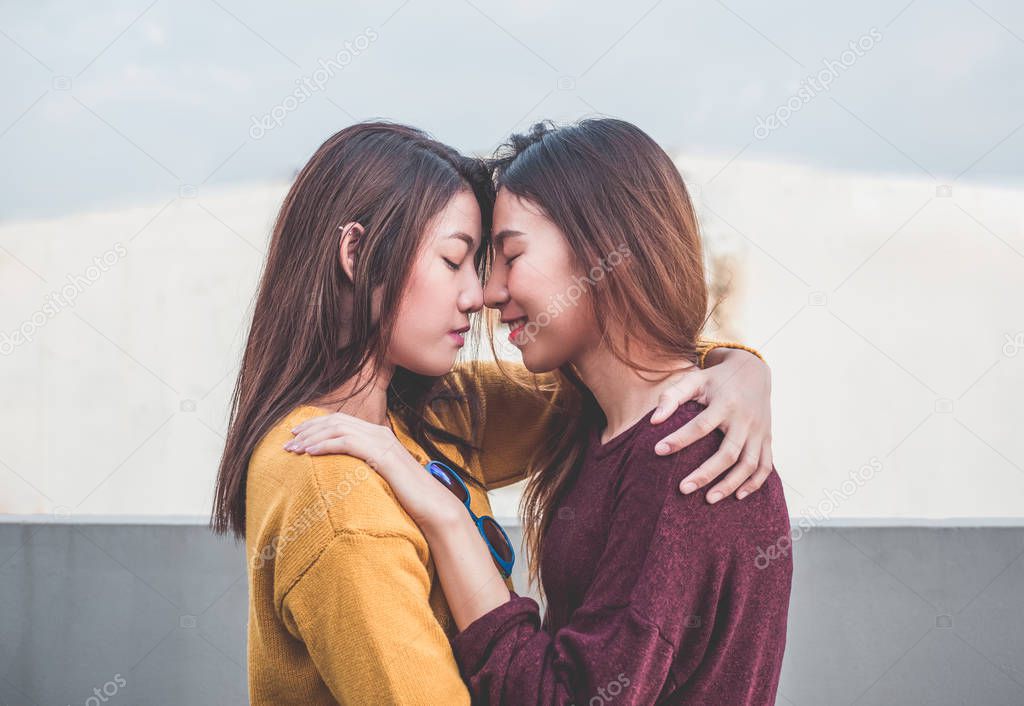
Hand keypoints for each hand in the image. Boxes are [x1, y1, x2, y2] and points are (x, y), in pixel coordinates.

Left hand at [286, 413, 464, 528]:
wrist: (433, 506)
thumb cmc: (408, 497)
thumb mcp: (382, 477)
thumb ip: (366, 468)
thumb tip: (345, 473)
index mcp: (379, 435)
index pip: (342, 421)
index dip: (316, 425)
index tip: (296, 435)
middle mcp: (380, 433)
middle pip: (336, 420)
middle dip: (309, 429)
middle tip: (287, 440)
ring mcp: (382, 441)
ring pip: (338, 428)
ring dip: (312, 437)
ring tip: (293, 448)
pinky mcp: (381, 454)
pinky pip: (346, 442)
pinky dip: (325, 444)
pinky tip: (309, 452)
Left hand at [648, 348, 773, 502]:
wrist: (753, 371)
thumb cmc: (716, 379)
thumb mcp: (694, 380)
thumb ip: (672, 396)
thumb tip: (654, 420)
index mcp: (725, 403)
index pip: (700, 426)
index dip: (680, 439)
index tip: (658, 450)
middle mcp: (745, 419)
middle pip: (728, 453)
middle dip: (706, 473)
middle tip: (683, 489)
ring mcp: (759, 431)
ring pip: (749, 464)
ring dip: (730, 484)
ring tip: (709, 499)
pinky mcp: (766, 439)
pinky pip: (765, 466)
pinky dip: (754, 483)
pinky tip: (738, 496)